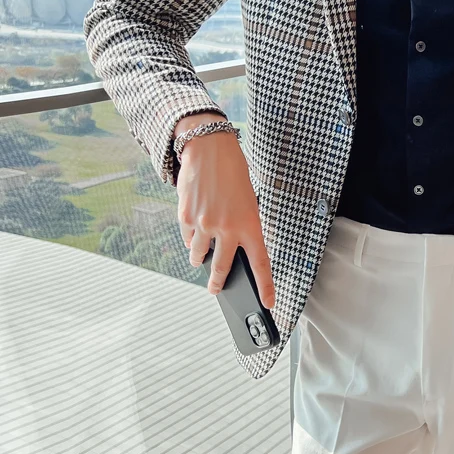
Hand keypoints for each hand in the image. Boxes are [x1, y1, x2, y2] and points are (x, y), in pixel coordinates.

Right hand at [174, 112, 275, 307]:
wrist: (209, 150)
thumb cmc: (233, 174)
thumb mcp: (249, 201)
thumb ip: (243, 226)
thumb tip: (233, 249)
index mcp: (250, 224)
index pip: (260, 263)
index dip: (266, 286)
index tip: (268, 303)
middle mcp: (227, 228)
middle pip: (222, 269)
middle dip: (218, 283)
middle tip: (216, 290)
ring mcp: (204, 225)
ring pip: (199, 256)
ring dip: (200, 257)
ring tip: (202, 253)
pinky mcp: (185, 219)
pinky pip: (187, 238)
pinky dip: (191, 237)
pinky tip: (195, 224)